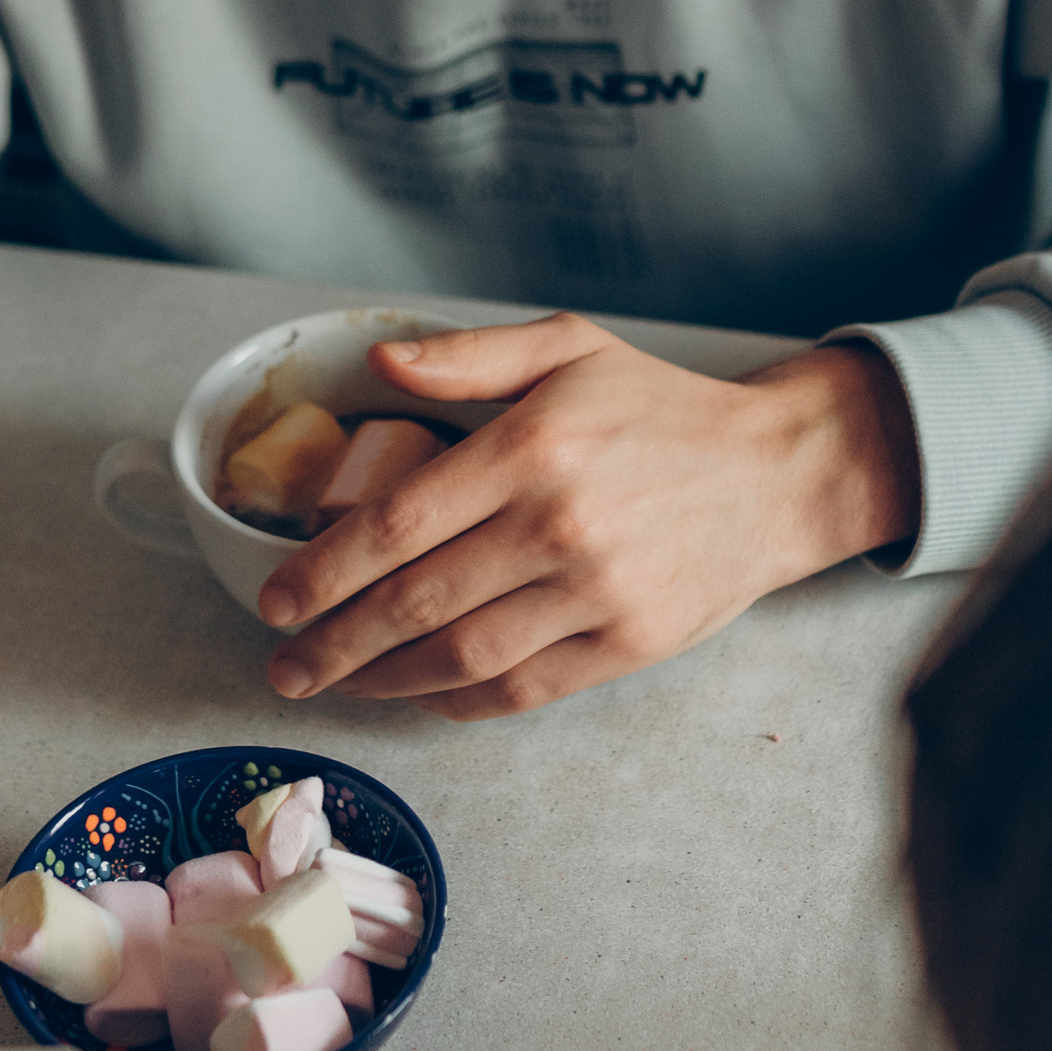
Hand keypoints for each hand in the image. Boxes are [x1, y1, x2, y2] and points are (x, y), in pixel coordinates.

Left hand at [256, 318, 916, 719]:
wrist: (776, 474)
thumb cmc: (659, 409)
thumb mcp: (567, 349)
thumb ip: (467, 356)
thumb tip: (377, 363)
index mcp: (531, 448)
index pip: (397, 524)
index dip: (323, 572)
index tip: (275, 600)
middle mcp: (560, 525)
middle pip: (415, 603)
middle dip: (332, 644)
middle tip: (285, 665)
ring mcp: (596, 594)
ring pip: (460, 657)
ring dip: (383, 681)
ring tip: (337, 683)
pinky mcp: (628, 646)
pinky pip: (522, 689)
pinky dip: (458, 701)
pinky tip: (419, 693)